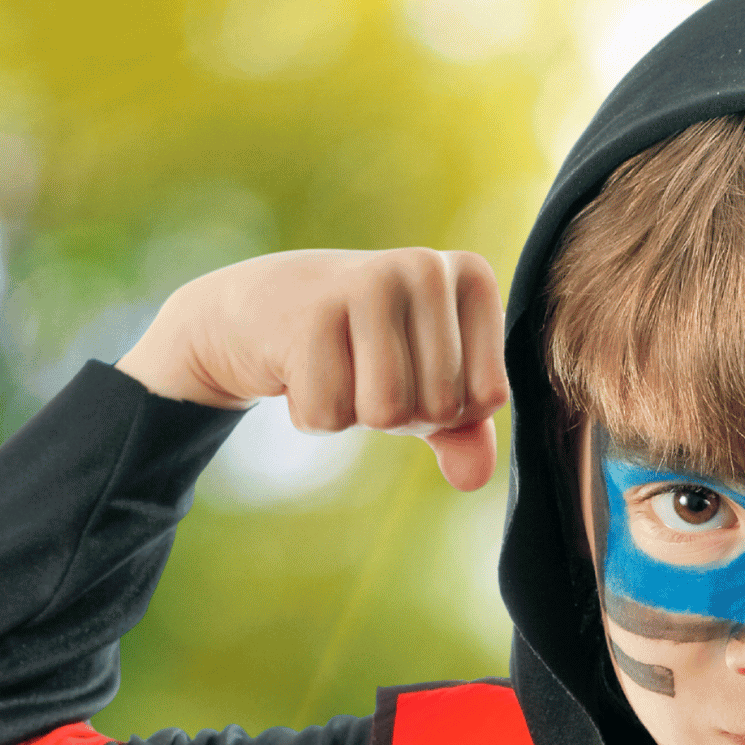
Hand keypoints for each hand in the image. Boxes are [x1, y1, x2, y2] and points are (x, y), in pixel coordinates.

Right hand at [117, 248, 508, 491]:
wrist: (257, 313)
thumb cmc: (360, 349)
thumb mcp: (423, 384)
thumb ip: (464, 431)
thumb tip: (473, 478)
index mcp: (470, 277)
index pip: (488, 397)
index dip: (444, 410)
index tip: (410, 368)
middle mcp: (427, 266)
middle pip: (439, 408)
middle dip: (398, 413)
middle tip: (362, 367)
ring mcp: (369, 282)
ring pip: (388, 413)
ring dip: (354, 413)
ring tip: (335, 367)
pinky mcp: (311, 314)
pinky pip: (330, 415)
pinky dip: (310, 413)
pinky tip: (298, 367)